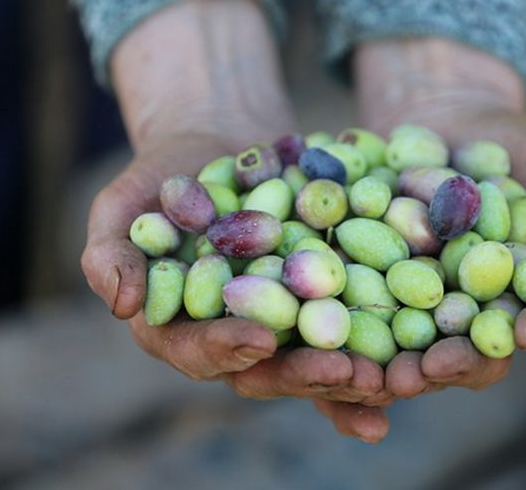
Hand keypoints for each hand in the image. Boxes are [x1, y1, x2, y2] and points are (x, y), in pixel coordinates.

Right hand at [79, 0, 390, 442]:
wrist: (219, 147)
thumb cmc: (160, 177)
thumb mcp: (122, 205)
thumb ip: (109, 254)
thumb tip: (121, 305)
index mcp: (182, 331)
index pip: (200, 353)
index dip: (227, 350)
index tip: (259, 338)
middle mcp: (237, 340)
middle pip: (269, 372)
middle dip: (305, 375)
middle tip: (344, 372)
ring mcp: (286, 325)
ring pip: (317, 361)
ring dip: (354, 376)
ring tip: (389, 378)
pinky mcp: (326, 302)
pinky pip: (355, 327)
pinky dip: (383, 344)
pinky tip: (417, 354)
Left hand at [354, 38, 525, 399]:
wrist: (448, 115)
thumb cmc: (524, 149)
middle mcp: (481, 313)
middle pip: (476, 353)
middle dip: (458, 365)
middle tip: (436, 371)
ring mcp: (426, 305)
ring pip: (417, 347)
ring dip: (402, 365)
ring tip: (384, 375)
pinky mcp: (376, 287)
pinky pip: (364, 313)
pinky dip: (353, 329)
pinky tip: (338, 339)